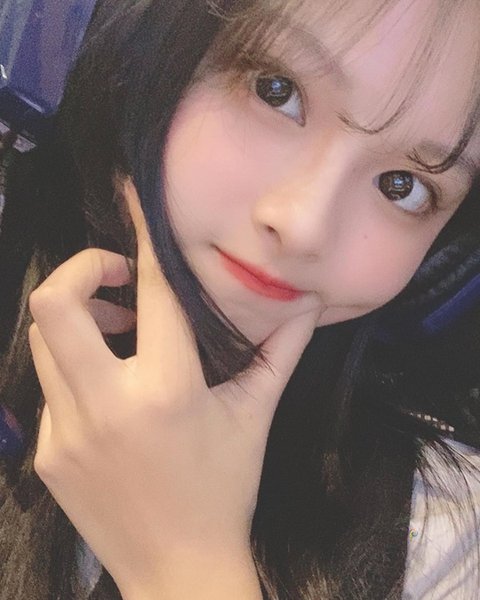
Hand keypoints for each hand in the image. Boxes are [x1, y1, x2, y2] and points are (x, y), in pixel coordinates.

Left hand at [28, 179, 318, 597]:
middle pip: (55, 304)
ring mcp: (66, 431)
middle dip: (82, 268)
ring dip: (80, 320)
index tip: (133, 195)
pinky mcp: (47, 453)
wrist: (176, 569)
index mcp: (167, 390)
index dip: (142, 235)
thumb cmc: (223, 488)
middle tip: (118, 277)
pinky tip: (110, 391)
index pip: (151, 292)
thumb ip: (279, 355)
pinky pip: (52, 389)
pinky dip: (78, 371)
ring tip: (120, 331)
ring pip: (46, 341)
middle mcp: (106, 405)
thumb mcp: (252, 417)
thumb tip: (307, 306)